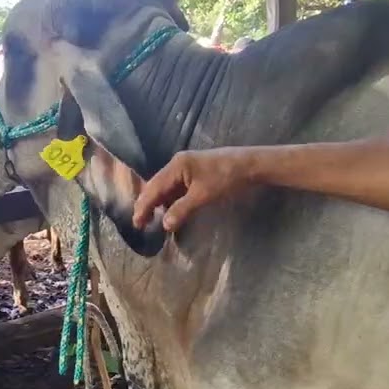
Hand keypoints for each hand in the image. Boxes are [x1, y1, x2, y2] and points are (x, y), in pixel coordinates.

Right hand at [132, 148, 254, 231]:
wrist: (251, 165)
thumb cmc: (226, 178)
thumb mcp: (203, 196)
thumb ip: (181, 210)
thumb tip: (164, 225)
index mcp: (176, 166)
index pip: (153, 188)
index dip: (143, 206)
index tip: (137, 223)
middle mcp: (177, 164)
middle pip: (156, 185)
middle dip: (147, 204)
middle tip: (141, 224)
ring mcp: (186, 167)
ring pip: (166, 186)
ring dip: (159, 202)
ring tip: (152, 219)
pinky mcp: (195, 172)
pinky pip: (176, 186)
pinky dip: (170, 199)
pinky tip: (170, 210)